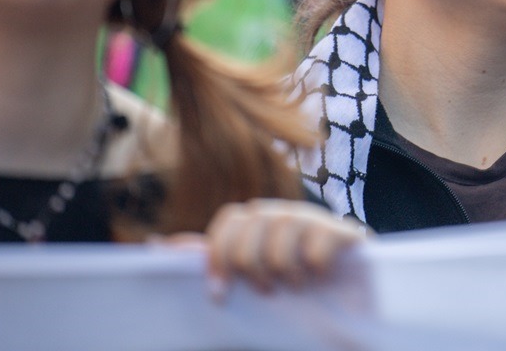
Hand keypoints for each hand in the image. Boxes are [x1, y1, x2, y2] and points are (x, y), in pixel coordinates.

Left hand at [204, 199, 368, 296]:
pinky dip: (314, 272)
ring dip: (286, 277)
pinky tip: (320, 278)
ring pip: (280, 245)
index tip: (219, 293)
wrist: (348, 292)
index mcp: (258, 219)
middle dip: (253, 270)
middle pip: (250, 230)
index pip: (230, 219)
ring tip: (295, 286)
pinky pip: (316, 250)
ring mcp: (314, 218)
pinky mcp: (344, 231)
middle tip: (267, 290)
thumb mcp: (246, 271)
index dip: (219, 256)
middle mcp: (283, 212)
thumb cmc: (290, 282)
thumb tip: (156, 243)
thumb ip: (210, 256)